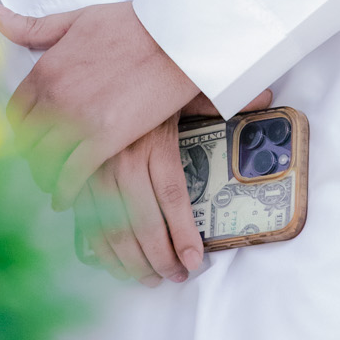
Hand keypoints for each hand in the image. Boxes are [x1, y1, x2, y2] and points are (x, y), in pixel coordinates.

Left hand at [0, 0, 195, 205]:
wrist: (174, 37)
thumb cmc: (129, 24)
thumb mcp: (76, 19)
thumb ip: (33, 26)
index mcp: (44, 70)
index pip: (15, 113)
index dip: (22, 128)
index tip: (33, 136)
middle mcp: (54, 98)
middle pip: (26, 141)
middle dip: (31, 154)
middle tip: (43, 162)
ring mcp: (77, 121)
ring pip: (44, 162)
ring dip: (45, 175)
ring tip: (52, 181)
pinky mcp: (104, 140)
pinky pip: (72, 176)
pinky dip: (64, 191)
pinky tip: (65, 198)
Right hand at [74, 85, 276, 283]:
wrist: (99, 61)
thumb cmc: (147, 78)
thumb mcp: (184, 86)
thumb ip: (221, 99)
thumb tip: (265, 98)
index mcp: (155, 141)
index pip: (173, 198)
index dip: (184, 234)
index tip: (195, 261)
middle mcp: (123, 158)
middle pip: (143, 222)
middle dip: (160, 258)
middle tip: (175, 277)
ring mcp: (94, 170)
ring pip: (111, 228)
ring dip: (130, 261)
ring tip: (149, 278)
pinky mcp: (74, 175)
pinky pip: (84, 220)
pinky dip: (98, 247)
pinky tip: (113, 264)